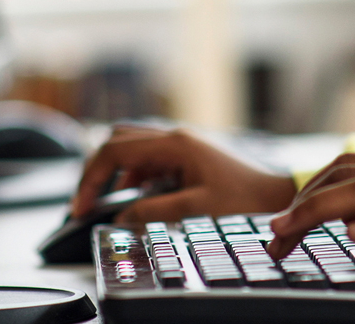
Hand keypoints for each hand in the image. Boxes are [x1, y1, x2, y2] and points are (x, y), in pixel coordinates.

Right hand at [69, 124, 296, 222]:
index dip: (91, 178)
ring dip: (114, 175)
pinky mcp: (183, 155)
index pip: (114, 150)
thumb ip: (154, 210)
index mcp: (174, 144)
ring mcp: (178, 144)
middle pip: (116, 141)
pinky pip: (146, 160)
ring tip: (108, 205)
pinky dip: (132, 178)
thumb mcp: (197, 209)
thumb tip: (120, 217)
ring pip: (130, 148)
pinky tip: (136, 200)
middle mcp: (173, 137)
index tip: (80, 207)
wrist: (274, 194)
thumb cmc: (243, 199)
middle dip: (96, 171)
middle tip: (86, 203)